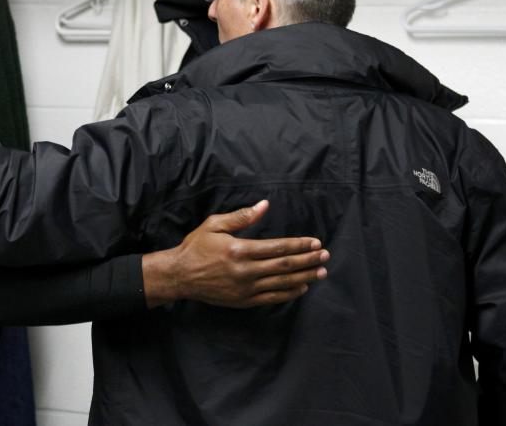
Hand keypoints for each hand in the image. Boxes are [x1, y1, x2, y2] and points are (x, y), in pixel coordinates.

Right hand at [142, 200, 327, 308]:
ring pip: (282, 283)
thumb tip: (264, 205)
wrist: (180, 276)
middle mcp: (246, 270)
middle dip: (308, 260)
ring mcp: (246, 288)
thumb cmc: (197, 247)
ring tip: (321, 272)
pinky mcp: (244, 301)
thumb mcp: (214, 225)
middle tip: (325, 256)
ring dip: (304, 277)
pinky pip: (272, 298)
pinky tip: (302, 288)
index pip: (278, 247)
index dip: (299, 245)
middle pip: (285, 265)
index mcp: (240, 249)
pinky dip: (289, 293)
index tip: (315, 242)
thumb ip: (241, 216)